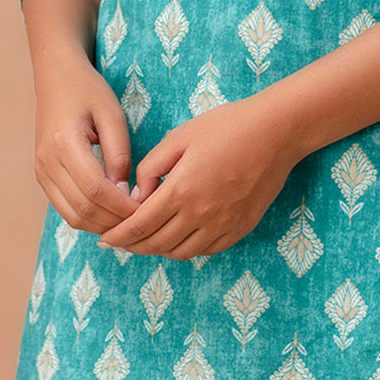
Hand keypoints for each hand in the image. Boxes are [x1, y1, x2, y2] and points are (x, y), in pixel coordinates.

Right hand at [33, 53, 142, 234]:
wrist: (56, 77)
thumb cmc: (88, 91)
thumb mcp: (112, 115)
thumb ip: (119, 154)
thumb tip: (125, 193)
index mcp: (64, 142)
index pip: (94, 189)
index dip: (121, 206)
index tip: (146, 208)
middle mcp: (47, 162)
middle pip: (82, 209)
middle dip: (115, 220)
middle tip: (143, 219)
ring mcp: (41, 171)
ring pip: (72, 215)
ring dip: (102, 225)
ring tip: (130, 220)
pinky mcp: (43, 176)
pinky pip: (66, 208)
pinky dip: (90, 217)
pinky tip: (112, 213)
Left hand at [97, 98, 297, 260]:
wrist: (276, 132)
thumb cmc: (226, 126)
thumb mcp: (180, 137)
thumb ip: (151, 167)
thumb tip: (138, 196)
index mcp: (181, 191)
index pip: (139, 226)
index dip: (118, 237)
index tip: (104, 239)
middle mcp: (201, 215)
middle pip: (157, 245)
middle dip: (133, 247)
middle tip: (120, 243)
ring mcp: (223, 224)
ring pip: (181, 252)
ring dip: (159, 250)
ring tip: (148, 240)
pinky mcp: (241, 227)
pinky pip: (207, 250)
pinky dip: (188, 248)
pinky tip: (180, 237)